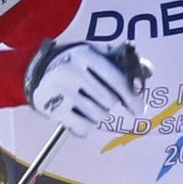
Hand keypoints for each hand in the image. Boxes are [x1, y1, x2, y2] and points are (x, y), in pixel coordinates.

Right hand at [23, 39, 151, 138]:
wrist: (34, 71)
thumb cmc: (73, 63)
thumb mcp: (94, 54)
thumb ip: (122, 60)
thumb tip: (148, 71)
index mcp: (86, 54)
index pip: (117, 79)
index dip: (132, 96)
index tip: (138, 110)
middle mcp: (73, 71)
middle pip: (109, 101)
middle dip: (107, 103)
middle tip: (96, 97)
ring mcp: (62, 91)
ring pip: (98, 116)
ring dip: (96, 114)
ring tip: (84, 104)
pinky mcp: (53, 109)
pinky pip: (83, 128)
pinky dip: (85, 127)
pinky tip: (77, 116)